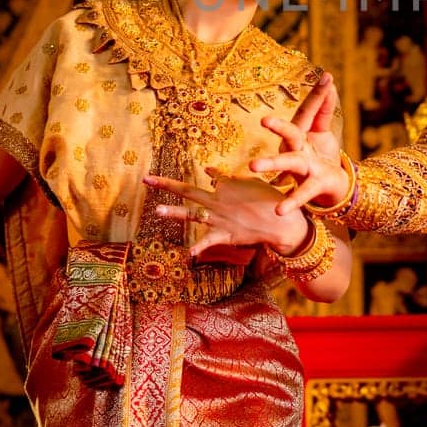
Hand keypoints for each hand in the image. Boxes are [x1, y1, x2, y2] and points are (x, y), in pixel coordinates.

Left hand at [144, 174, 311, 261]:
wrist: (280, 221)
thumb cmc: (270, 200)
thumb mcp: (253, 183)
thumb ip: (232, 179)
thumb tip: (213, 174)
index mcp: (226, 185)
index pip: (212, 176)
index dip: (211, 174)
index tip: (208, 173)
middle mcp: (218, 200)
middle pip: (188, 190)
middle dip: (166, 184)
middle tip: (147, 179)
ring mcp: (218, 218)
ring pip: (192, 214)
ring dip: (173, 212)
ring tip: (156, 210)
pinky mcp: (224, 234)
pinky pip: (208, 241)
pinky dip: (198, 247)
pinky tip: (187, 254)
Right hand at [249, 72, 348, 216]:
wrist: (328, 187)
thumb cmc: (319, 155)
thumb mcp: (323, 131)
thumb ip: (323, 108)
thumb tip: (328, 80)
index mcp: (302, 132)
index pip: (310, 111)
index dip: (319, 95)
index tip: (328, 77)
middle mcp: (297, 147)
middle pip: (290, 134)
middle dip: (279, 128)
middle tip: (265, 121)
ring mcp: (301, 166)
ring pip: (287, 163)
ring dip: (271, 165)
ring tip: (253, 168)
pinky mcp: (311, 184)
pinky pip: (301, 193)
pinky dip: (291, 201)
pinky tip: (279, 211)